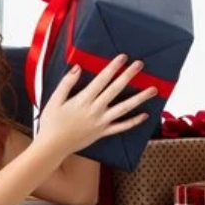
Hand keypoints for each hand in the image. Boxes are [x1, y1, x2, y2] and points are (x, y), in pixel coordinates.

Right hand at [34, 54, 159, 159]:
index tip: (123, 57)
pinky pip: (121, 127)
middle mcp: (95, 110)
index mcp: (83, 100)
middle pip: (115, 90)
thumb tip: (77, 67)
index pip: (101, 80)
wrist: (53, 146)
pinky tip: (145, 115)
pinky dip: (133, 122)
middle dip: (128, 76)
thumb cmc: (51, 122)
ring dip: (139, 98)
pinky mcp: (103, 133)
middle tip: (140, 64)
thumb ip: (66, 83)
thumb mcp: (54, 100)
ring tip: (153, 90)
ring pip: (124, 109)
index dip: (113, 67)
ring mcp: (101, 122)